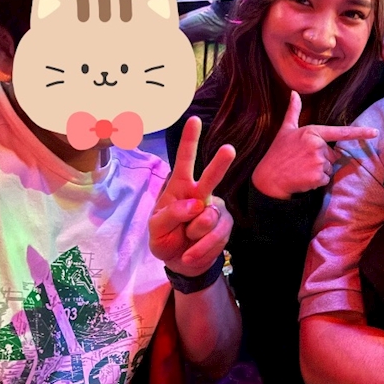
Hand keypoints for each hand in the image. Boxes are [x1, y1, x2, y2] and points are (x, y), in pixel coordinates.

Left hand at [148, 116, 234, 275]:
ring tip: (185, 241)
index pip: (185, 161)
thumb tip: (196, 205)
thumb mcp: (156, 228)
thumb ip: (170, 215)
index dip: (190, 140)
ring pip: (208, 218)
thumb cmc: (166, 239)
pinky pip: (215, 236)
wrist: (182, 264)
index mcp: (180, 187)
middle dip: (220, 163)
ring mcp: (215, 210)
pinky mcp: (225, 227)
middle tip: (228, 149)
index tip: (195, 119)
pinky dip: (201, 249)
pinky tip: (192, 253)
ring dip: (193, 235)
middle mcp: (201, 194)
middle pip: (212, 177)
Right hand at [251, 91, 377, 199]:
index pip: (340, 132)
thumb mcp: (285, 130)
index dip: (360, 133)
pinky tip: (304, 178)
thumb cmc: (277, 153)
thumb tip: (294, 93)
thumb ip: (293, 111)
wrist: (269, 178)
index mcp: (312, 132)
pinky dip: (317, 181)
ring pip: (330, 167)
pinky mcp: (318, 176)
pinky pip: (326, 179)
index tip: (374, 132)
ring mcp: (318, 161)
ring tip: (302, 169)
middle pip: (332, 154)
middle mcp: (317, 145)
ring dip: (319, 171)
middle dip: (321, 159)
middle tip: (302, 160)